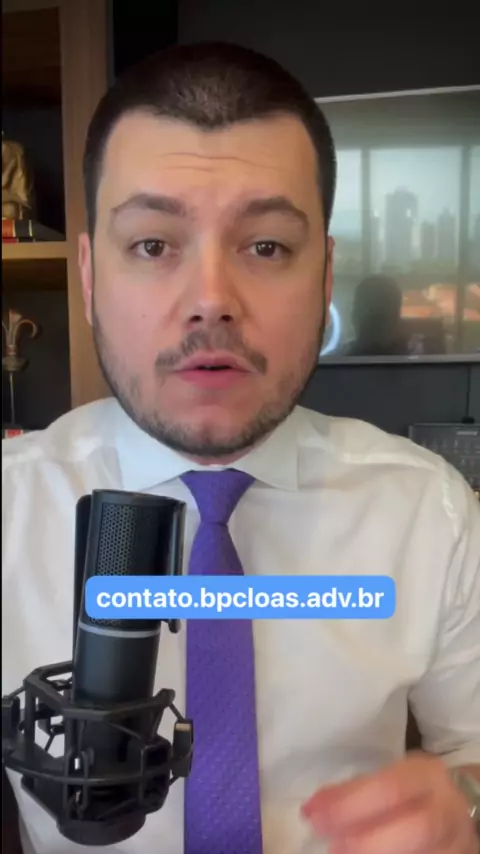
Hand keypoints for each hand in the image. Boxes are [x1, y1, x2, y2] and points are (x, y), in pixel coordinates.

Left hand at [301, 752, 477, 852]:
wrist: (461, 803)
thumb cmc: (417, 787)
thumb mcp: (392, 775)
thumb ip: (356, 790)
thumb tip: (313, 807)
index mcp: (427, 776)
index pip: (391, 788)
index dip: (351, 804)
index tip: (314, 814)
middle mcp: (447, 810)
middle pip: (415, 830)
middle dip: (367, 841)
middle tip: (330, 845)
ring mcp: (456, 843)